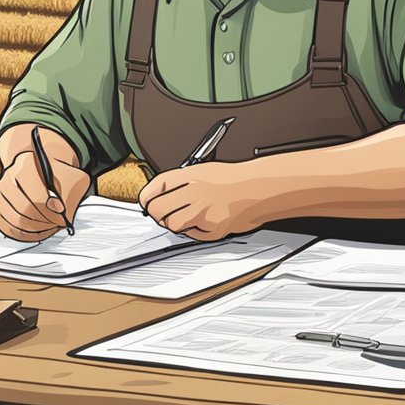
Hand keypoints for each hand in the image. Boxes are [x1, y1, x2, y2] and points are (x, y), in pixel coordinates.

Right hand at [0, 150, 90, 241]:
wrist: (40, 169)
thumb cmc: (56, 174)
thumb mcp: (71, 176)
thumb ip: (71, 194)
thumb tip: (64, 215)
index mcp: (27, 163)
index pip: (35, 192)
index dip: (49, 208)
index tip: (61, 213)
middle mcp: (9, 175)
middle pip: (24, 209)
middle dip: (44, 221)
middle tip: (56, 223)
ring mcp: (0, 190)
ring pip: (15, 220)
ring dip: (35, 228)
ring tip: (48, 226)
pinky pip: (7, 226)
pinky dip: (24, 233)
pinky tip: (37, 230)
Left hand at [137, 161, 268, 240]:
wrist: (259, 189)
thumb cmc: (234, 179)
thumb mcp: (203, 169)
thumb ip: (180, 181)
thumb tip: (158, 192)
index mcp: (191, 175)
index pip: (156, 187)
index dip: (146, 197)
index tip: (146, 201)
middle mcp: (195, 193)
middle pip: (159, 209)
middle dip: (156, 213)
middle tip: (161, 213)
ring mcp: (204, 212)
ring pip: (172, 225)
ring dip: (174, 223)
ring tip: (184, 217)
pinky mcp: (213, 229)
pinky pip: (192, 234)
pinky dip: (193, 230)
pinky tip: (202, 221)